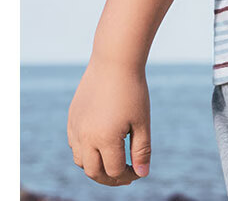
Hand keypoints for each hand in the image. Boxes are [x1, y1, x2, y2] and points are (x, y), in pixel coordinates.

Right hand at [66, 58, 151, 184]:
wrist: (114, 61)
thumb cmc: (133, 90)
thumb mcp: (141, 121)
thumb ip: (141, 149)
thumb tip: (142, 174)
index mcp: (105, 139)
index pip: (114, 171)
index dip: (128, 175)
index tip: (138, 172)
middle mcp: (85, 137)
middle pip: (93, 172)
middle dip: (110, 178)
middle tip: (125, 176)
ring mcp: (75, 128)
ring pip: (80, 161)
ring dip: (95, 166)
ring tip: (113, 163)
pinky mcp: (71, 118)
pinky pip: (74, 144)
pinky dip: (85, 152)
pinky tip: (100, 145)